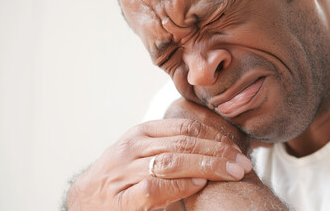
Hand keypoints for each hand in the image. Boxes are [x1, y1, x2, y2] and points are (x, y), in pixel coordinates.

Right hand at [66, 118, 251, 210]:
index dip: (215, 137)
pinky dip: (181, 185)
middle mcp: (132, 147)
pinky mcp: (122, 197)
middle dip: (219, 153)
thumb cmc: (123, 177)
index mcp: (141, 132)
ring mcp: (125, 171)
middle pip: (184, 143)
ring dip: (209, 167)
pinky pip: (156, 186)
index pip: (185, 128)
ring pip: (173, 161)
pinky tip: (199, 185)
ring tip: (233, 172)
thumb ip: (172, 148)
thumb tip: (215, 148)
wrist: (86, 200)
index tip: (236, 149)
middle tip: (243, 163)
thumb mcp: (144, 153)